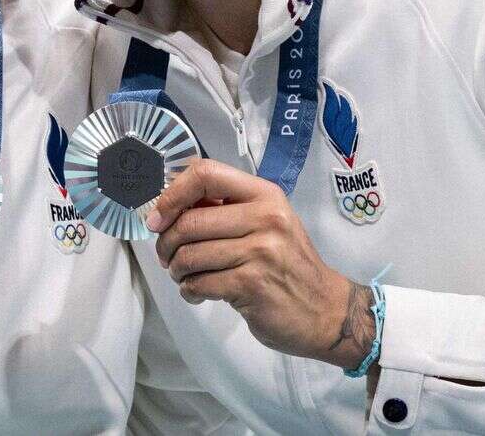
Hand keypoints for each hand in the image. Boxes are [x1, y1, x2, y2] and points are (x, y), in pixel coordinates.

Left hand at [147, 159, 374, 369]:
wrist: (326, 310)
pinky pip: (199, 283)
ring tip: (185, 276)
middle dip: (166, 243)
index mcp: (264, 194)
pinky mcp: (252, 285)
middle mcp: (265, 217)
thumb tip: (170, 206)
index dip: (172, 193)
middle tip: (167, 256)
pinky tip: (197, 292)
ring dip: (176, 270)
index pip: (205, 173)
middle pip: (189, 220)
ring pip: (189, 255)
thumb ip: (227, 209)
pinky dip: (189, 291)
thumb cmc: (289, 264)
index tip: (158, 216)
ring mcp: (260, 251)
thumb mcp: (267, 223)